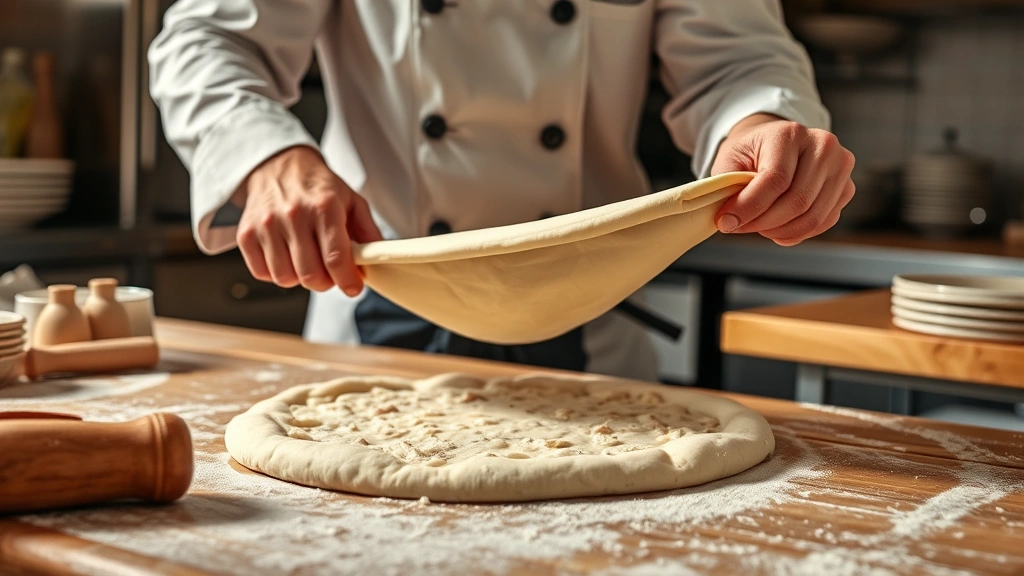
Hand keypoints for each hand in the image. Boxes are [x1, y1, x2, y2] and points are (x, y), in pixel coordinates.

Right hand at [234, 145, 382, 295]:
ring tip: (307, 261)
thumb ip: (368, 232)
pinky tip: (286, 257)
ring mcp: (266, 225)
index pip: (336, 258)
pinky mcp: (246, 234)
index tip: (353, 288)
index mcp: (324, 207)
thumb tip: (376, 261)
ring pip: (286, 278)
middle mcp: (293, 215)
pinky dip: (277, 273)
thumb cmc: (318, 188)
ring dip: (300, 278)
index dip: (347, 281)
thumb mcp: (351, 201)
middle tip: (330, 273)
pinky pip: (262, 273)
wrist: (279, 167)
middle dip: (326, 283)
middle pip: (311, 275)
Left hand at [710, 113, 855, 245]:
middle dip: (764, 223)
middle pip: (797, 201)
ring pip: (812, 217)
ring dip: (780, 231)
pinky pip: (824, 222)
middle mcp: (822, 146)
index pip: (775, 179)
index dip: (749, 207)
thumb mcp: (730, 160)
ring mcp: (840, 166)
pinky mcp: (847, 187)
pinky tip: (778, 228)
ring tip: (758, 227)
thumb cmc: (751, 152)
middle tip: (741, 227)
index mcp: (790, 133)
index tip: (727, 221)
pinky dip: (797, 233)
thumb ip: (729, 187)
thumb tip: (729, 221)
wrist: (774, 143)